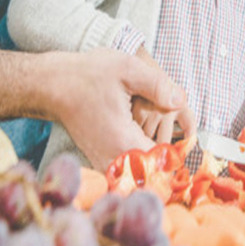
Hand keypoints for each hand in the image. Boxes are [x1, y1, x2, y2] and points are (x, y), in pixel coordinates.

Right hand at [51, 47, 188, 170]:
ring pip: (138, 176)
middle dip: (170, 162)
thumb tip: (181, 100)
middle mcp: (112, 158)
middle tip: (184, 145)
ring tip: (169, 145)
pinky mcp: (99, 160)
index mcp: (123, 140)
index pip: (161, 165)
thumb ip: (158, 85)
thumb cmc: (88, 75)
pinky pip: (126, 171)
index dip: (180, 156)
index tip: (190, 143)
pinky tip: (150, 145)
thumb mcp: (128, 69)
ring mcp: (103, 162)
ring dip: (156, 164)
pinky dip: (141, 162)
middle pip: (152, 176)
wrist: (53, 84)